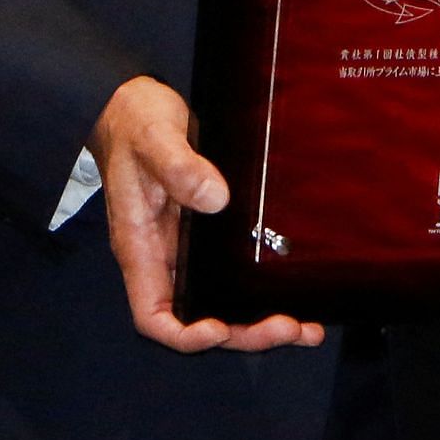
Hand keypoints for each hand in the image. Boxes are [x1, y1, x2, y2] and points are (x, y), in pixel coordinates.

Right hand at [92, 75, 325, 354]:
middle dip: (243, 333)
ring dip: (260, 321)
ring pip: (221, 302)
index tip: (219, 330)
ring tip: (305, 327)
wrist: (135, 105)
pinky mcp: (209, 235)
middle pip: (199, 318)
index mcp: (141, 248)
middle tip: (288, 328)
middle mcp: (165, 258)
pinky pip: (234, 274)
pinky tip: (296, 292)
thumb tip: (215, 199)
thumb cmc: (134, 123)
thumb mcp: (154, 139)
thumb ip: (179, 168)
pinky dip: (263, 289)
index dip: (186, 334)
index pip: (155, 315)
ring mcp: (187, 250)